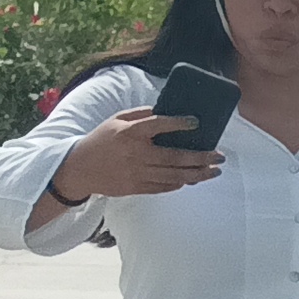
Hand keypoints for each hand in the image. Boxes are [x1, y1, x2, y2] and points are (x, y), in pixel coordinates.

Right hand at [52, 109, 220, 199]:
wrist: (79, 169)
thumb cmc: (101, 140)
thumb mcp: (116, 120)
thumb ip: (141, 115)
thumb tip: (166, 111)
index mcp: (129, 133)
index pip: (158, 125)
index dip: (179, 123)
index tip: (196, 122)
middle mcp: (135, 154)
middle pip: (175, 157)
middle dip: (201, 157)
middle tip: (220, 156)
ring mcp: (136, 173)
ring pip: (174, 176)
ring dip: (198, 174)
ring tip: (214, 171)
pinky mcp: (136, 188)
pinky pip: (164, 187)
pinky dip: (180, 183)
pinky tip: (192, 178)